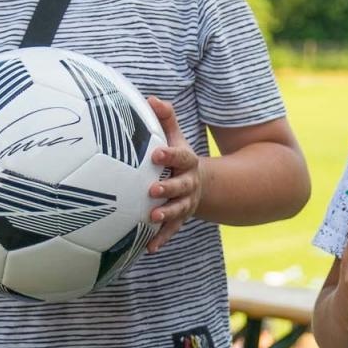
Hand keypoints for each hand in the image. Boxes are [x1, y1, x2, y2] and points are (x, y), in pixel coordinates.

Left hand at [146, 96, 201, 252]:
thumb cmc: (176, 156)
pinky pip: (172, 231)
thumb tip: (150, 98)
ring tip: (152, 218)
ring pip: (178, 210)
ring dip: (166, 215)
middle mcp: (189, 183)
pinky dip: (161, 239)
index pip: (180, 156)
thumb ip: (165, 119)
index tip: (155, 153)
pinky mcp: (180, 219)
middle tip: (152, 190)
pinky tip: (149, 249)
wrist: (198, 182)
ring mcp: (186, 203)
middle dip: (168, 189)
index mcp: (187, 161)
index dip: (169, 155)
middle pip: (181, 186)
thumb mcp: (175, 136)